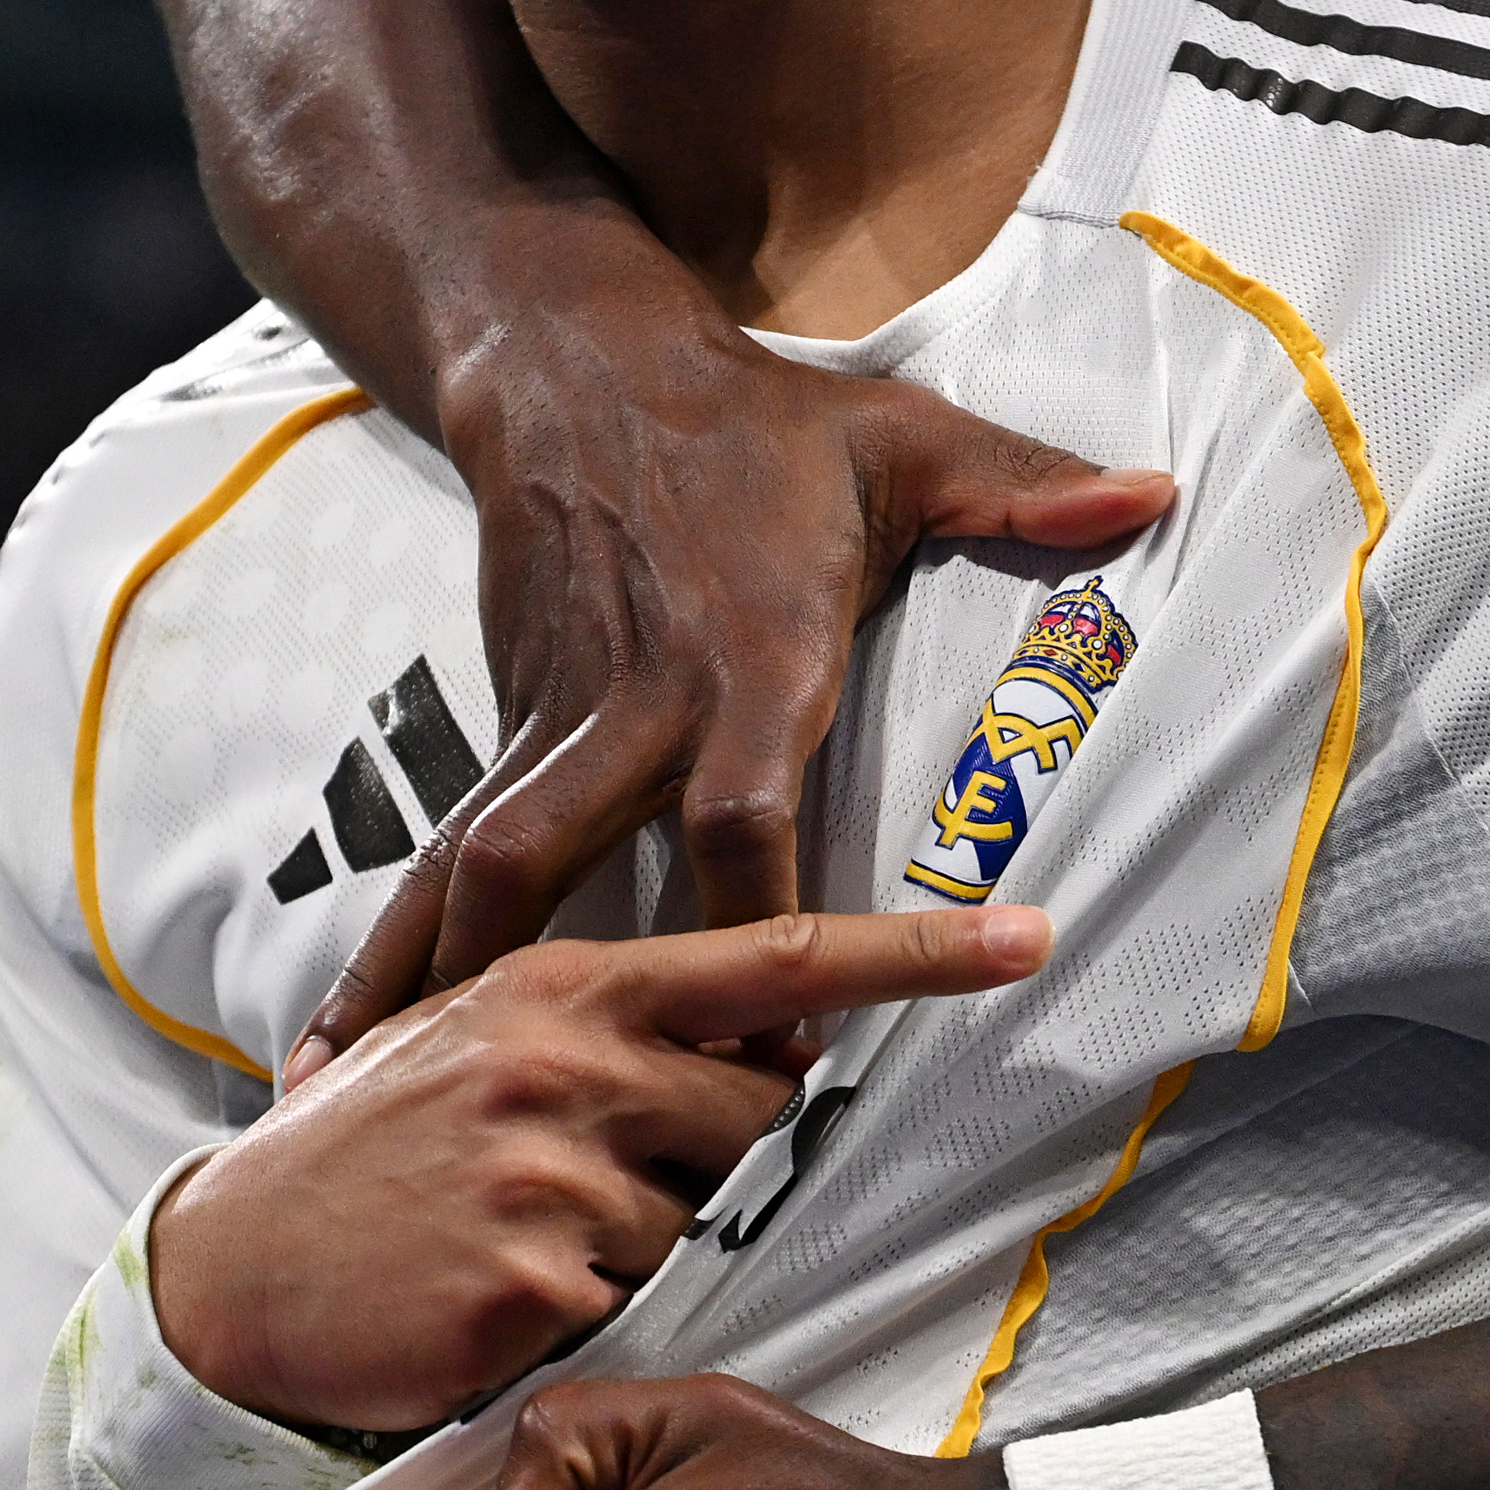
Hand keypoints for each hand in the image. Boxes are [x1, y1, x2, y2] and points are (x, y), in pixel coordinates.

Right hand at [160, 905, 1052, 1434]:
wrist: (232, 1263)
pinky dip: (581, 1311)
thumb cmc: (378, 1151)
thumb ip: (625, 1027)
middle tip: (577, 1174)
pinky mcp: (537, 1281)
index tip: (1031, 937)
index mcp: (569, 981)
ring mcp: (552, 1167)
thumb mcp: (486, 1039)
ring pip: (697, 1218)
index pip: (776, 956)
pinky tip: (493, 1292)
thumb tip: (772, 1044)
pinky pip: (633, 1302)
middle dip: (704, 1153)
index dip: (917, 952)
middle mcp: (568, 1055)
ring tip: (513, 1235)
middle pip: (757, 1112)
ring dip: (632, 1244)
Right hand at [291, 343, 1166, 1080]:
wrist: (581, 372)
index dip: (758, 929)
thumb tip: (1152, 495)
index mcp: (747, 660)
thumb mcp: (904, 441)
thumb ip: (1024, 483)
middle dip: (557, 981)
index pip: (741, 817)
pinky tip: (338, 1052)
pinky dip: (392, 954)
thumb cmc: (762, 425)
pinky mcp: (506, 729)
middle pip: (562, 856)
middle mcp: (639, 705)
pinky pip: (441, 859)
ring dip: (434, 983)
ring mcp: (555, 721)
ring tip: (379, 1109)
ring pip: (475, 866)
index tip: (784, 1037)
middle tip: (569, 1117)